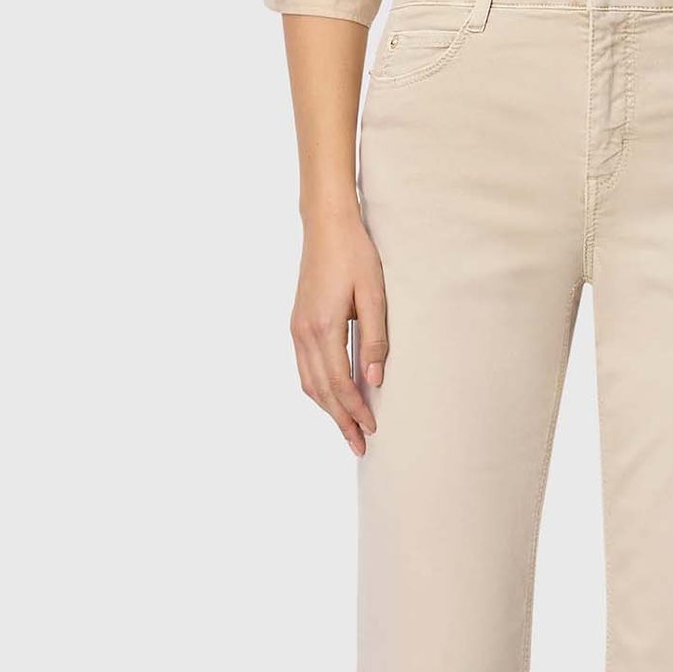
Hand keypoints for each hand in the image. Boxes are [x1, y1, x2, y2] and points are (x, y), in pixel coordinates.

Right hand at [290, 207, 387, 456]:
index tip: (372, 429)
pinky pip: (305, 368)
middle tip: (360, 446)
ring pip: (309, 383)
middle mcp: (303, 332)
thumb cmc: (356, 255)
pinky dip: (319, 390)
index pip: (339, 383)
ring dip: (328, 409)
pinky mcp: (298, 324)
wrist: (326, 225)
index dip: (356, 410)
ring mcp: (297, 328)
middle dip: (341, 420)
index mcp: (323, 327)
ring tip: (348, 429)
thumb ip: (375, 340)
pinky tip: (335, 399)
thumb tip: (376, 380)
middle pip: (320, 391)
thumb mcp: (374, 295)